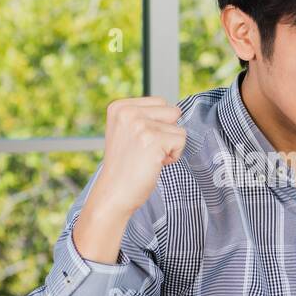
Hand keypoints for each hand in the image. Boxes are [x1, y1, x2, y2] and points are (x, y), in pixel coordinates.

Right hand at [72, 97, 185, 265]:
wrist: (114, 193)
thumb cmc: (124, 166)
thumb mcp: (126, 132)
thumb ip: (144, 116)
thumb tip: (177, 111)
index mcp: (120, 107)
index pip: (160, 102)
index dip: (158, 124)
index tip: (140, 141)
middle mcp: (128, 112)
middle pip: (172, 111)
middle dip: (167, 132)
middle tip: (146, 150)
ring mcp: (140, 125)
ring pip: (178, 127)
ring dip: (170, 146)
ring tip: (149, 158)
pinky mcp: (153, 140)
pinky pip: (181, 140)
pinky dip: (174, 155)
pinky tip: (156, 164)